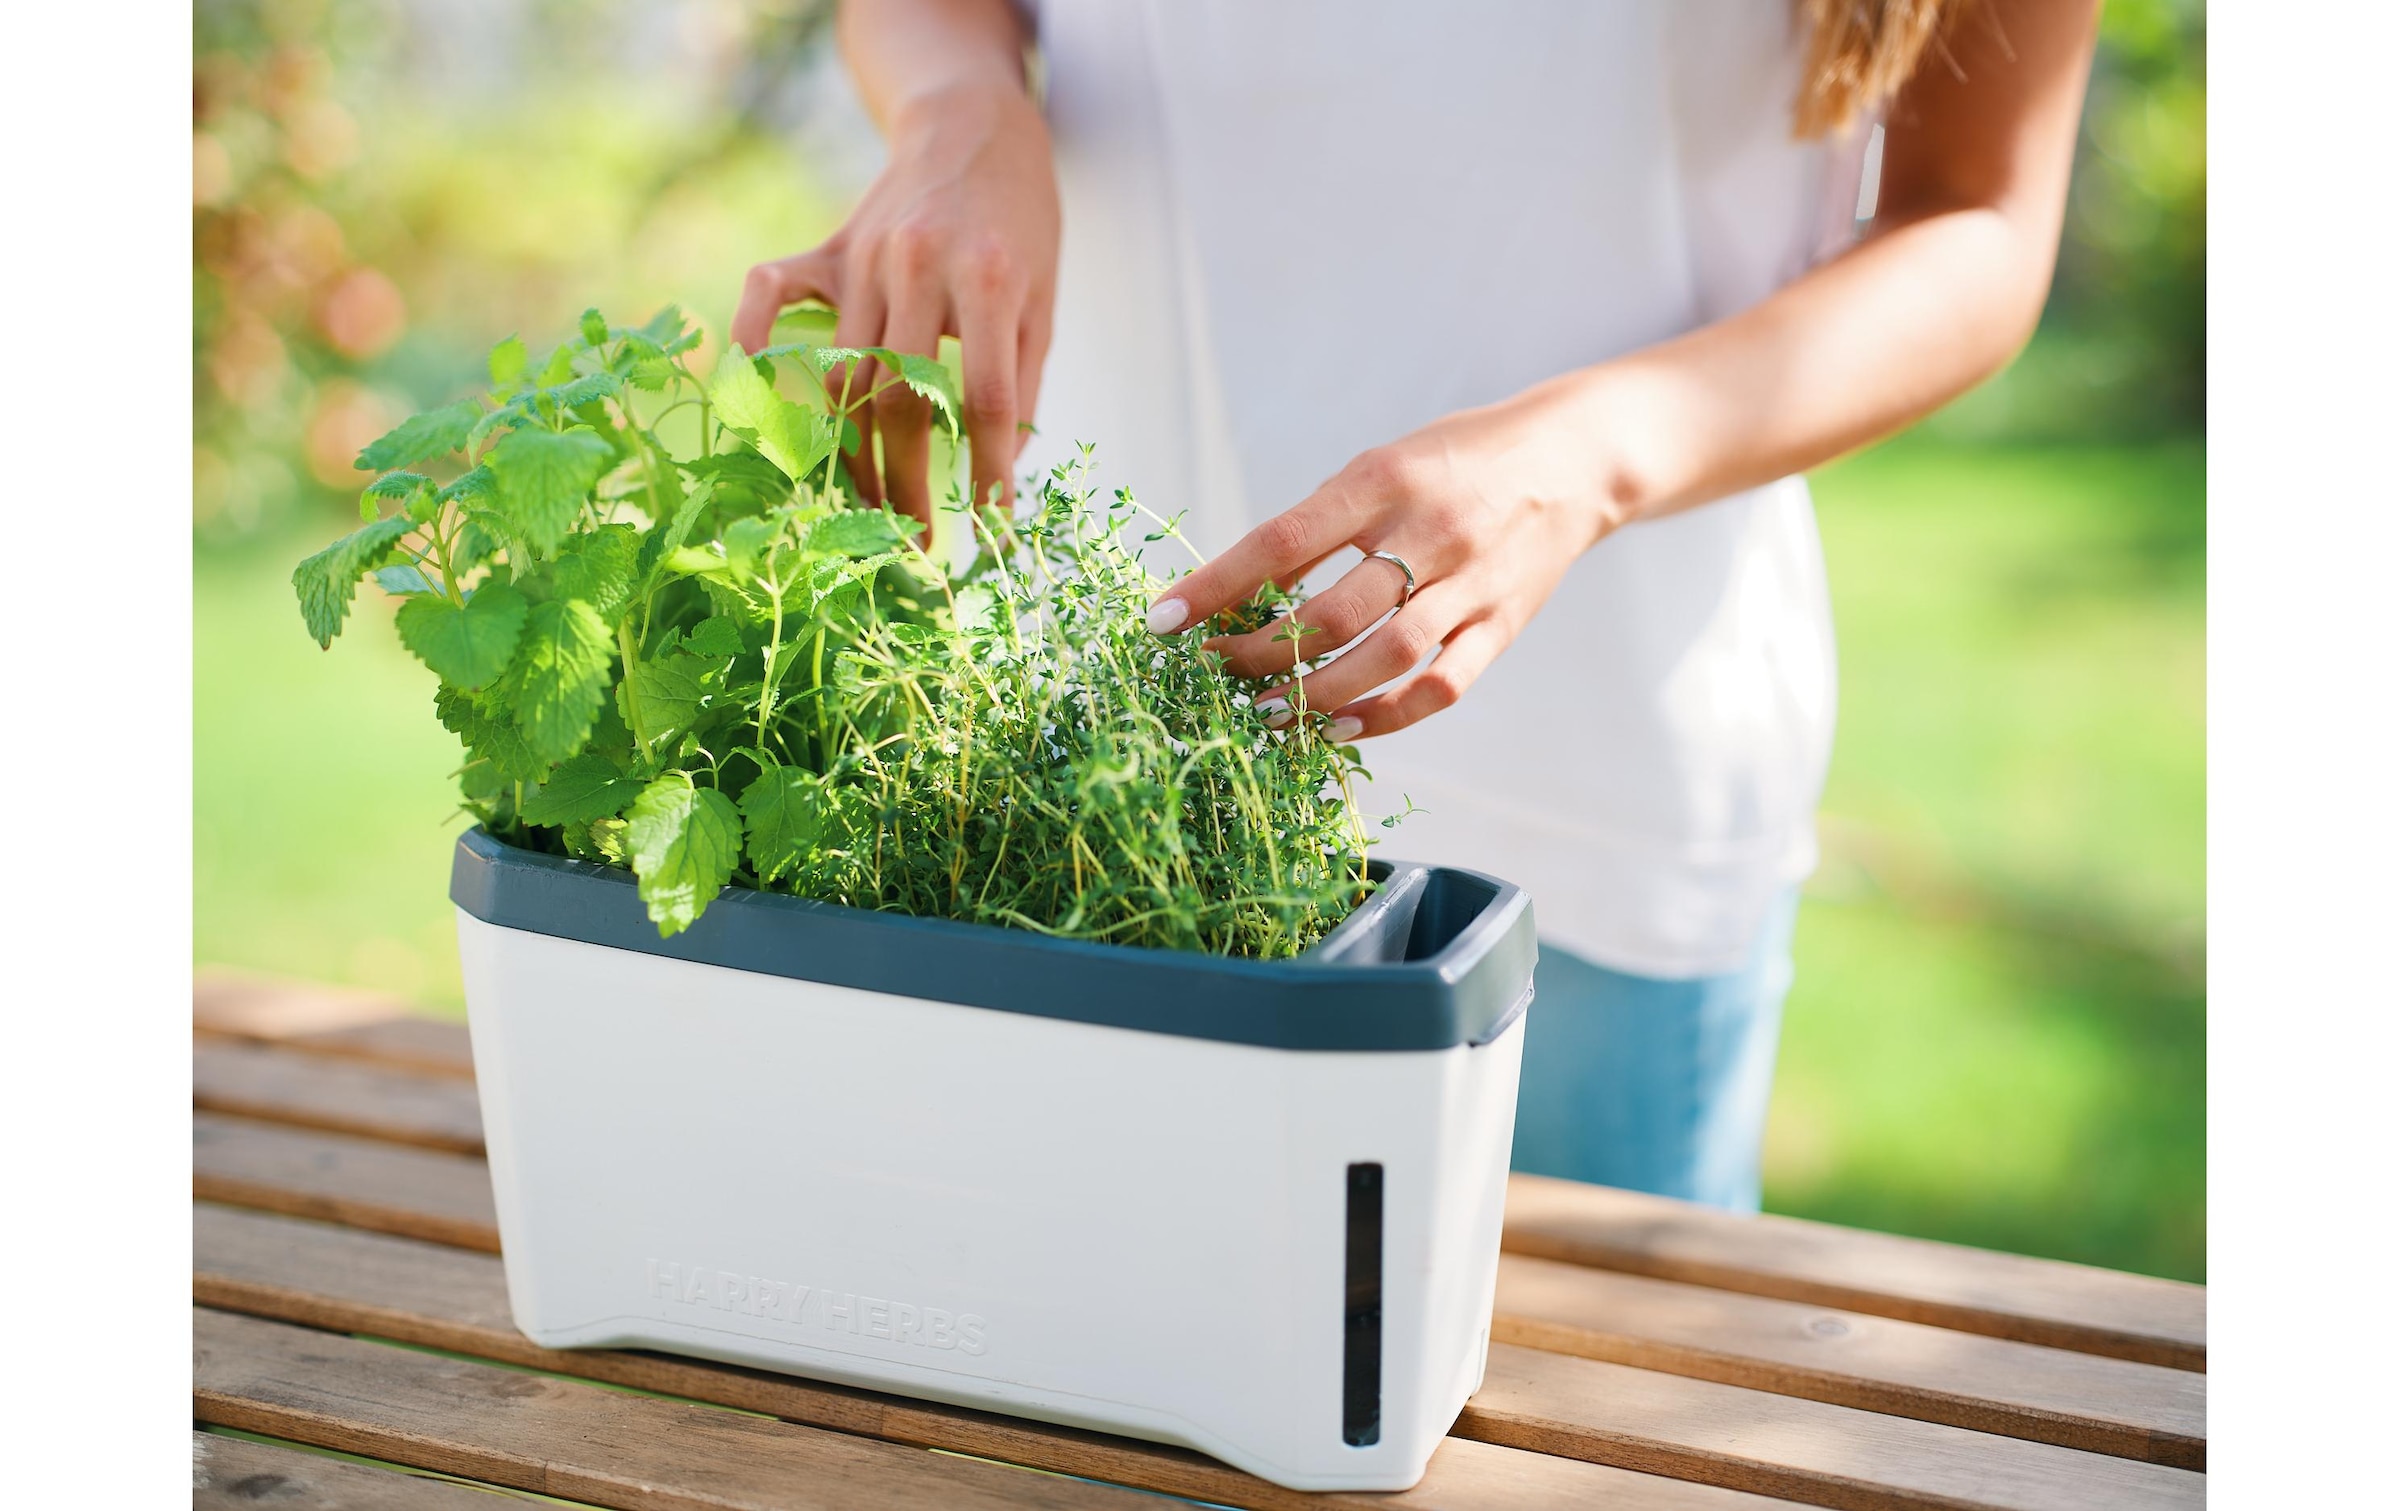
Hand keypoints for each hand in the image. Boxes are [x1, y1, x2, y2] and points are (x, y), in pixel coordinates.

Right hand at [731, 78, 1059, 522]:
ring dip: (851, 453)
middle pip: (902, 401)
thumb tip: (1000, 470)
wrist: (973, 127)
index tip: (992, 526)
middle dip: (907, 484)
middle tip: (915, 539)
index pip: (983, 400)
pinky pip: (768, 296)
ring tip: (867, 505)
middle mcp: (916, 268)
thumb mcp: (1042, 299)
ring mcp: (861, 258)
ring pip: (842, 376)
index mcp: (986, 280)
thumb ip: (1021, 381)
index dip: (988, 472)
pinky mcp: (824, 249)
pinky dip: (753, 347)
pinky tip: (757, 406)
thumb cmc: (1019, 223)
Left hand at [1147, 383, 1631, 739]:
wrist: (1573, 459)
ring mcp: (1471, 585)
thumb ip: (1321, 525)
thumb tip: (1240, 590)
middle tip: (1214, 672)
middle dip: (1258, 654)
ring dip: (1313, 694)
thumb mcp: (1382, 466)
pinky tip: (1338, 726)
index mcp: (1384, 481)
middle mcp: (1430, 533)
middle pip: (1330, 614)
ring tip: (1265, 710)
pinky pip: (1440, 687)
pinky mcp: (1503, 626)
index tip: (1162, 620)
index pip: (1282, 543)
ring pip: (1382, 659)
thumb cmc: (1456, 461)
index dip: (1216, 586)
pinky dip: (1384, 716)